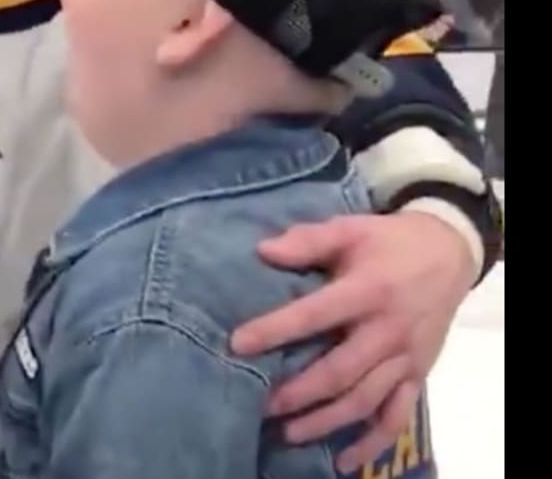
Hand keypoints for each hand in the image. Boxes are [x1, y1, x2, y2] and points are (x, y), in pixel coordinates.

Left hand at [230, 211, 476, 470]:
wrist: (448, 253)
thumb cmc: (388, 241)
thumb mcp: (350, 229)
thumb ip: (308, 240)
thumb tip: (263, 251)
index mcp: (367, 291)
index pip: (314, 314)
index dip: (275, 330)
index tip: (237, 344)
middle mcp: (387, 331)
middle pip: (339, 370)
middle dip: (298, 392)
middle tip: (260, 404)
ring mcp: (404, 358)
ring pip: (364, 400)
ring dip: (326, 421)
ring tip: (289, 433)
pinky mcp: (417, 375)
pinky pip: (397, 416)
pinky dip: (373, 442)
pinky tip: (345, 460)